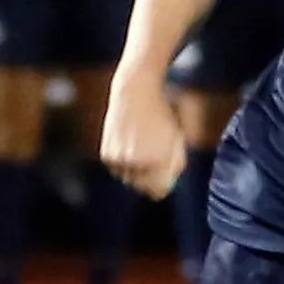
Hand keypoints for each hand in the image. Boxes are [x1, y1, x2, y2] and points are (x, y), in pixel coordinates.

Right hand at [100, 78, 185, 198]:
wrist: (134, 93)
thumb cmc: (160, 117)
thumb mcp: (176, 141)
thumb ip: (175, 167)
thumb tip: (164, 191)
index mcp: (156, 159)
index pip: (158, 191)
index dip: (163, 185)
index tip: (164, 174)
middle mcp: (136, 161)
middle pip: (142, 188)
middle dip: (149, 178)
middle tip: (152, 157)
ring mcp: (119, 159)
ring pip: (128, 179)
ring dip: (135, 170)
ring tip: (141, 146)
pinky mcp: (107, 155)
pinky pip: (117, 169)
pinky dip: (123, 162)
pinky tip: (129, 143)